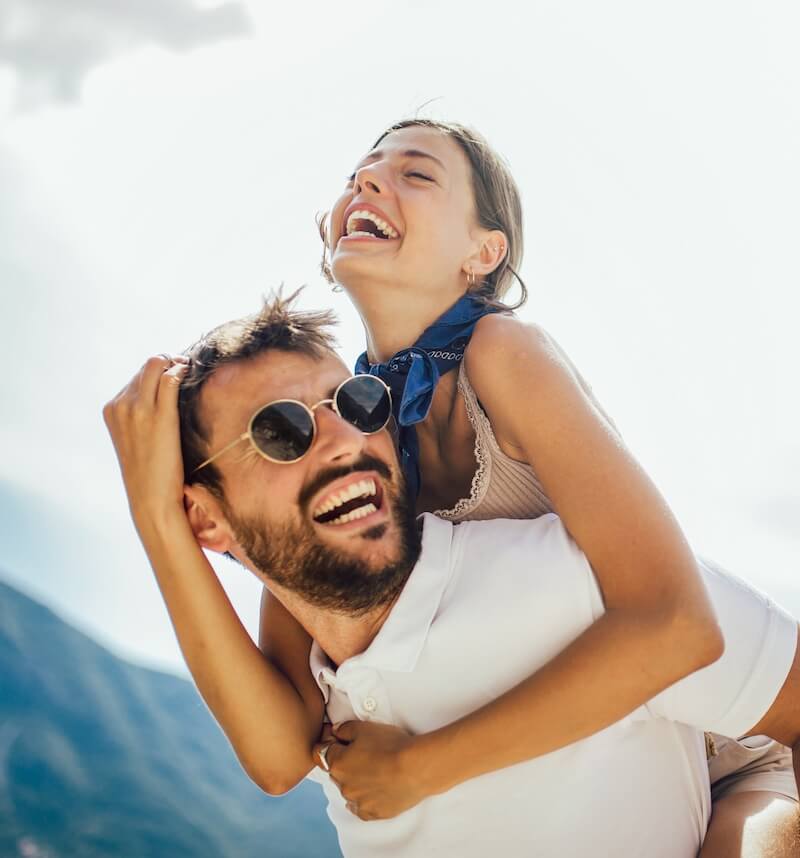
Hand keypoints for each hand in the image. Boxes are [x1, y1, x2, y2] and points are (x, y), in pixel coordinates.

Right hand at [103, 354, 188, 533]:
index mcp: (112, 410)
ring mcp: (138, 409)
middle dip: (167, 363)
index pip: (136, 376)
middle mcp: (121, 405)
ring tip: (190, 371)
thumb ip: (140, 416)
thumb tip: (161, 398)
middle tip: (186, 369)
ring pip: (157, 365)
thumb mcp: (135, 440)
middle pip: (147, 366)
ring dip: (176, 364)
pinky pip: (170, 378)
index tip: (174, 374)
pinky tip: (191, 375)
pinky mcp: (160, 416)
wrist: (151, 498)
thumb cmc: (149, 472)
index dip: (157, 371)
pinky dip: (182, 370)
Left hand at [313, 721, 427, 820]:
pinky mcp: (371, 814)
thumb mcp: (364, 727)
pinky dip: (365, 798)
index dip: (330, 743)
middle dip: (344, 763)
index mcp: (337, 763)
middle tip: (364, 753)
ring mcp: (357, 802)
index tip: (339, 740)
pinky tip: (376, 789)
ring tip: (376, 770)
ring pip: (348, 790)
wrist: (415, 768)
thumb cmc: (390, 745)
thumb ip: (344, 729)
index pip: (321, 752)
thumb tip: (335, 731)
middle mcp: (342, 785)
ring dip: (355, 781)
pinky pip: (360, 807)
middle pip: (336, 772)